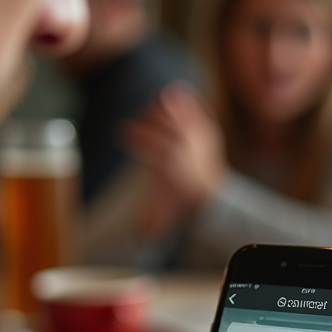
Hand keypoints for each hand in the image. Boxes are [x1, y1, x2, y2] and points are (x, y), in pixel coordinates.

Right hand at [123, 85, 226, 235]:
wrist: (210, 194)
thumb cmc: (179, 201)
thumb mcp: (161, 213)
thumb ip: (147, 221)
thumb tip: (136, 238)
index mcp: (172, 166)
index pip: (153, 146)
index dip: (135, 137)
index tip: (120, 133)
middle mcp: (186, 150)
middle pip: (166, 126)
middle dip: (149, 119)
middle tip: (138, 119)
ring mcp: (198, 139)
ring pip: (180, 115)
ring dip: (164, 108)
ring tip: (153, 106)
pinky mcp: (206, 129)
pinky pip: (195, 110)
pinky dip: (184, 99)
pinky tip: (172, 93)